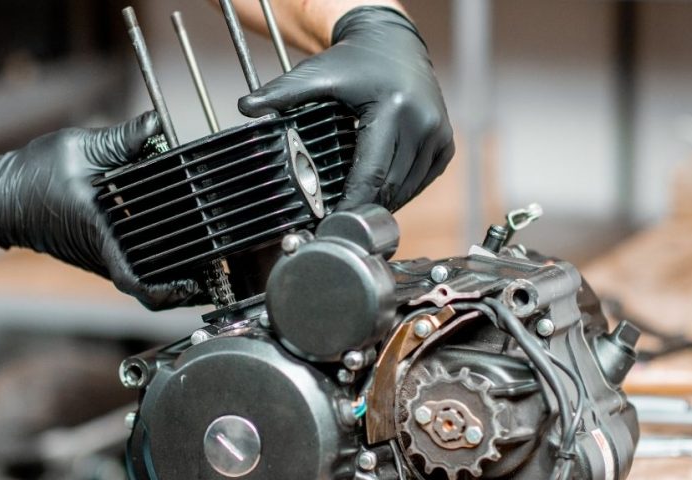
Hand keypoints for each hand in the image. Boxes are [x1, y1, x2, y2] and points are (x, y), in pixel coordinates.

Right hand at [0, 111, 200, 309]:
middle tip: (215, 274)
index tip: (193, 283)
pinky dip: (155, 262)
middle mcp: (100, 254)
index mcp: (98, 232)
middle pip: (148, 284)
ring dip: (171, 274)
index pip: (136, 278)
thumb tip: (157, 124)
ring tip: (205, 263)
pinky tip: (176, 244)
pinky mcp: (96, 253)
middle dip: (182, 286)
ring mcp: (97, 258)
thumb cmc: (32, 176)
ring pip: (141, 276)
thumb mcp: (80, 147)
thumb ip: (123, 139)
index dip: (167, 289)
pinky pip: (131, 264)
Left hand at [238, 7, 452, 211]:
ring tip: (356, 210)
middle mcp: (422, 124)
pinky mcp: (445, 143)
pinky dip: (401, 190)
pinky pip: (421, 180)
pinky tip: (380, 190)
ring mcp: (438, 135)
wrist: (394, 42)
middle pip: (389, 188)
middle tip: (337, 223)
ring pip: (407, 189)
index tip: (332, 224)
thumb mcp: (317, 73)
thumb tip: (246, 108)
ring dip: (382, 202)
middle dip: (363, 208)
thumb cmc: (357, 59)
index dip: (350, 205)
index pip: (370, 175)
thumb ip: (282, 93)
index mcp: (394, 110)